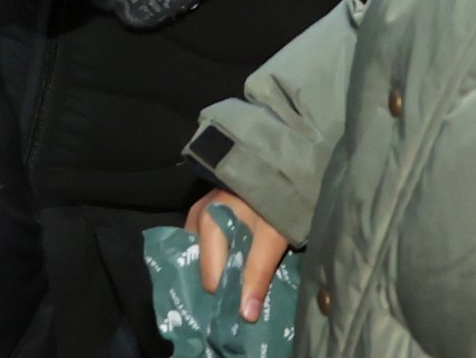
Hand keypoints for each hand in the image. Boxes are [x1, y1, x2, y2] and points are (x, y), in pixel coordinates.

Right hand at [186, 190, 290, 324]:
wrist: (279, 159)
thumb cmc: (274, 196)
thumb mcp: (272, 236)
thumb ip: (258, 275)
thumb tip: (246, 317)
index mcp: (207, 225)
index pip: (211, 279)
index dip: (230, 296)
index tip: (247, 307)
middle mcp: (196, 219)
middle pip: (205, 268)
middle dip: (226, 284)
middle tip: (248, 295)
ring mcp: (199, 214)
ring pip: (207, 257)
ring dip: (225, 270)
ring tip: (246, 280)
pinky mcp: (207, 211)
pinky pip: (208, 245)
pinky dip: (222, 257)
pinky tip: (239, 264)